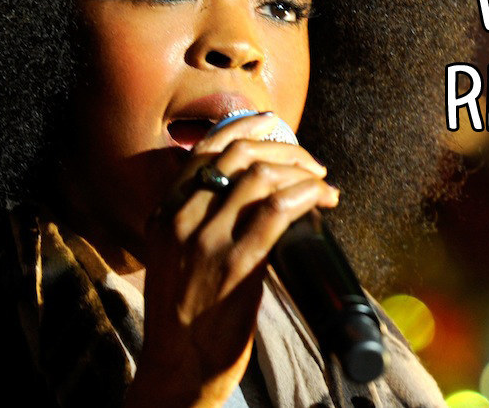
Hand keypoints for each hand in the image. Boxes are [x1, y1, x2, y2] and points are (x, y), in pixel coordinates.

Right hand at [123, 113, 337, 407]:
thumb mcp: (175, 255)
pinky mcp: (236, 265)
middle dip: (284, 149)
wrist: (178, 365)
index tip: (272, 122)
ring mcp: (206, 242)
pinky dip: (308, 195)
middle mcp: (181, 220)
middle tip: (310, 162)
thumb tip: (248, 188)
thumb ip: (198, 219)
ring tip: (322, 183)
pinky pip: (279, 210)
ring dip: (302, 172)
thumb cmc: (186, 312)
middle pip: (239, 156)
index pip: (205, 151)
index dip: (244, 127)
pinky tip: (323, 199)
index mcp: (165, 213)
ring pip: (261, 176)